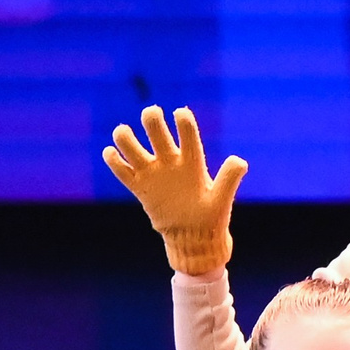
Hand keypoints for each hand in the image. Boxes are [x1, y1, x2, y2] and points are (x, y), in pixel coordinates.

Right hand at [101, 106, 245, 274]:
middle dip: (152, 120)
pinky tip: (110, 152)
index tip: (180, 112)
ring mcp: (153, 174)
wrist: (193, 237)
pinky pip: (122, 171)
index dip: (184, 124)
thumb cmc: (210, 217)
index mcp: (192, 164)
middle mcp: (171, 163)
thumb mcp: (221, 200)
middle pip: (157, 134)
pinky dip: (113, 160)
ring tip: (123, 132)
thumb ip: (229, 179)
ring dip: (125, 137)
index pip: (188, 138)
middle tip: (151, 112)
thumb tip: (239, 160)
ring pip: (133, 148)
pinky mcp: (139, 187)